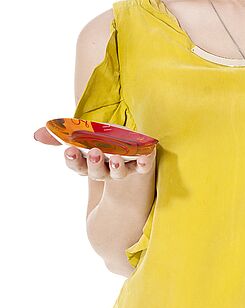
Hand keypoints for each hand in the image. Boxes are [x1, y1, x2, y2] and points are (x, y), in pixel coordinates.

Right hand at [33, 126, 156, 180]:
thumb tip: (37, 134)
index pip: (77, 166)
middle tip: (94, 152)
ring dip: (116, 167)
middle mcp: (105, 170)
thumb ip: (61, 135)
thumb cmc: (101, 140)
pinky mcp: (141, 164)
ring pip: (118, 172)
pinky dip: (144, 161)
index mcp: (89, 164)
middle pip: (97, 172)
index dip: (73, 160)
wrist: (130, 151)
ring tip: (115, 159)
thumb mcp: (82, 136)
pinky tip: (145, 155)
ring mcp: (124, 168)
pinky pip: (143, 165)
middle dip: (94, 164)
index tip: (69, 150)